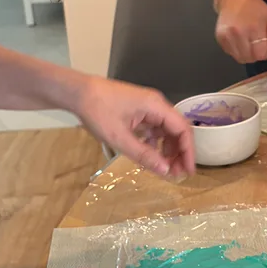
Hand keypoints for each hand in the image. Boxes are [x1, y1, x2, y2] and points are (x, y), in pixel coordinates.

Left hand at [76, 77, 195, 177]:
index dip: (188, 152)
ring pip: (166, 131)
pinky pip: (154, 129)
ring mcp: (148, 108)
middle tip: (177, 174)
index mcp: (156, 106)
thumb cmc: (97, 110)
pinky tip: (150, 157)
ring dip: (168, 150)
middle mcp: (156, 105)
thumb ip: (144, 155)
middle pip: (177, 131)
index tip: (188, 171)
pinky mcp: (139, 112)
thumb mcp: (120, 138)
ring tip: (165, 169)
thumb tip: (166, 171)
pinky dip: (156, 144)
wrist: (78, 93)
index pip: (183, 130)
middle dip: (179, 153)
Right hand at [215, 0, 266, 63]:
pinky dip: (237, 51)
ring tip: (248, 43)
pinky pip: (231, 53)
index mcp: (254, 28)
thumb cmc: (256, 8)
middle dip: (256, 55)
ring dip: (246, 55)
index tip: (265, 47)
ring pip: (239, 58)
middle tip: (257, 46)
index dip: (265, 54)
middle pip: (250, 59)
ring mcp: (227, 36)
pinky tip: (239, 40)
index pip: (261, 54)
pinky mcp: (220, 38)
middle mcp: (239, 33)